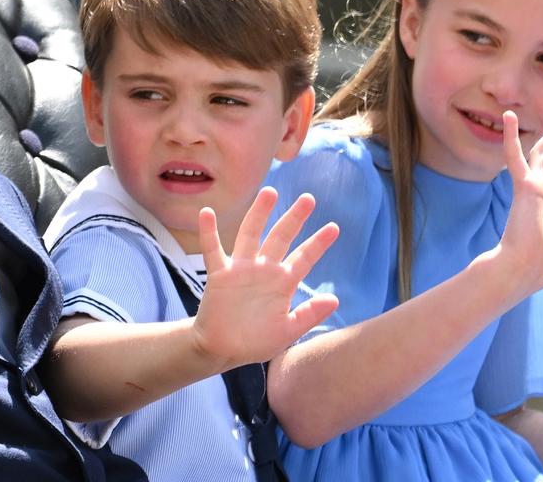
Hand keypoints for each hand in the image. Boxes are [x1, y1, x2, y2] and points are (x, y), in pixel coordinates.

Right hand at [190, 188, 338, 371]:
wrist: (223, 350)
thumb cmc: (256, 342)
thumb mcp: (288, 331)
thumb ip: (309, 314)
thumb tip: (335, 299)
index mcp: (282, 283)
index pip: (304, 258)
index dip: (318, 243)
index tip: (334, 227)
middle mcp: (264, 270)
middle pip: (280, 238)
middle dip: (294, 218)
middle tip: (309, 198)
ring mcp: (241, 270)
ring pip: (251, 235)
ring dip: (259, 214)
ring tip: (270, 192)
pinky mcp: (220, 275)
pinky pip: (213, 250)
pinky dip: (209, 232)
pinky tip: (207, 213)